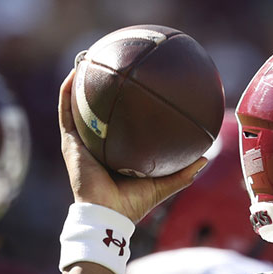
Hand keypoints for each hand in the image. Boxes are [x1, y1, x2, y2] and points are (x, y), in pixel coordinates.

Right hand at [57, 70, 205, 222]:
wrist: (107, 215)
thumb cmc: (132, 204)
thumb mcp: (162, 184)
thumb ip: (183, 172)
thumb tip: (206, 156)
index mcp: (114, 154)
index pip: (118, 126)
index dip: (124, 108)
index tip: (135, 89)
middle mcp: (96, 146)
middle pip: (97, 112)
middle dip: (102, 90)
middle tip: (114, 68)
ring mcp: (80, 142)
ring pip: (77, 106)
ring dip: (81, 83)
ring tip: (90, 58)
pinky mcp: (69, 142)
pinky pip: (66, 111)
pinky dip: (68, 91)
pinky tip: (77, 70)